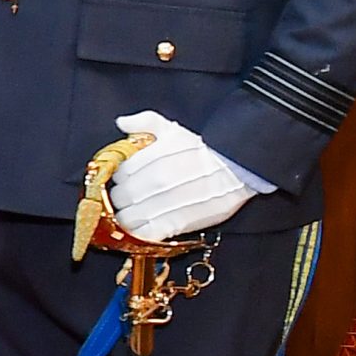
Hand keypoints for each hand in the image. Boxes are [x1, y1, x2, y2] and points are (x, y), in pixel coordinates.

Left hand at [107, 110, 261, 240]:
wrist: (237, 170)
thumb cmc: (202, 150)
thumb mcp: (173, 129)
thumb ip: (145, 122)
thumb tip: (122, 122)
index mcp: (151, 157)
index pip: (120, 172)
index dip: (118, 178)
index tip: (123, 180)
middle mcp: (157, 180)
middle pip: (121, 196)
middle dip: (119, 199)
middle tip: (124, 199)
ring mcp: (167, 203)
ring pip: (131, 217)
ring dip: (126, 218)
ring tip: (130, 214)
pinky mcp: (180, 222)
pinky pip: (150, 232)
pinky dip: (141, 233)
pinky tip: (142, 228)